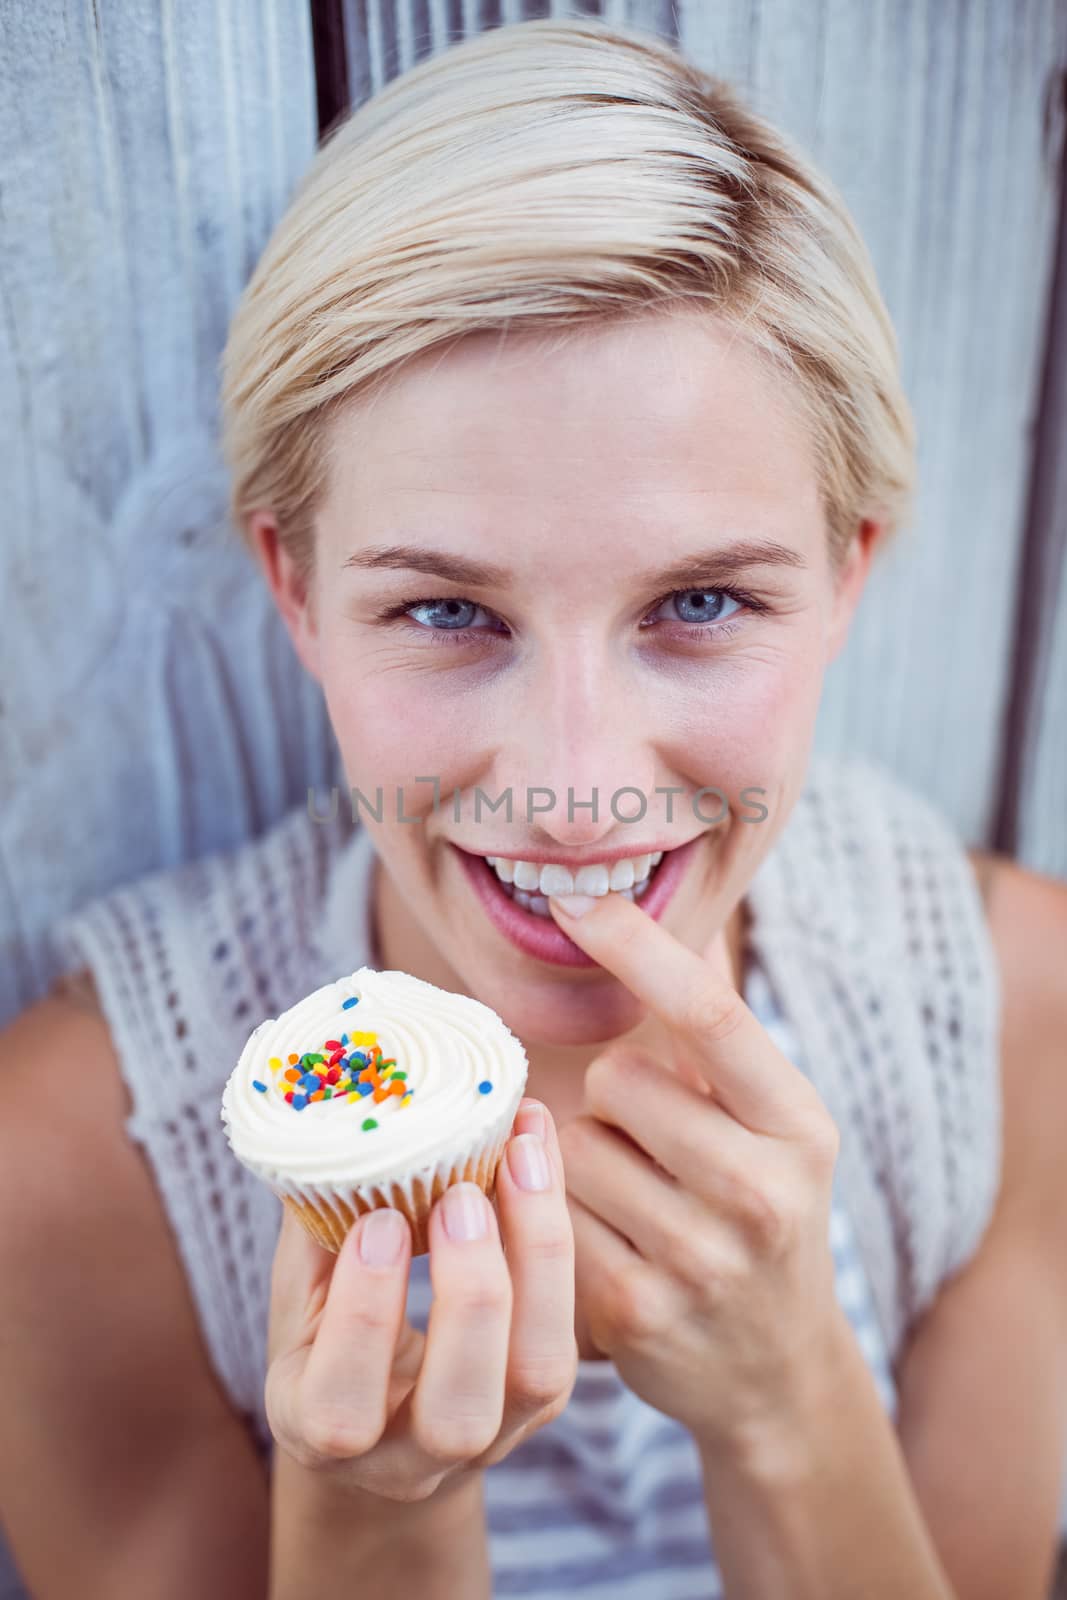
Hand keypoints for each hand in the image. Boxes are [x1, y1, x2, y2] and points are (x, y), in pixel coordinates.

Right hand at [265, 1099, 576, 1502]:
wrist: (380, 1422)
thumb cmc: (324, 1338)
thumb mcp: (298, 1297)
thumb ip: (313, 1233)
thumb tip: (335, 1123)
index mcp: (322, 1433)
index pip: (341, 1411)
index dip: (364, 1318)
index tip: (380, 1223)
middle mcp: (408, 1461)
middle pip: (457, 1416)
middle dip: (470, 1298)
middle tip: (463, 1194)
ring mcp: (487, 1438)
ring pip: (536, 1378)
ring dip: (536, 1260)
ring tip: (521, 1161)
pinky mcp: (541, 1402)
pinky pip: (565, 1331)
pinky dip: (555, 1240)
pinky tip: (538, 1160)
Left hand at [546, 890, 843, 1457]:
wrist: (773, 1367)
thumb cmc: (756, 1207)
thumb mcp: (770, 1120)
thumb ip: (718, 1024)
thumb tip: (678, 909)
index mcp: (800, 1124)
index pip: (711, 1013)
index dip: (638, 947)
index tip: (578, 899)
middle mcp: (763, 1191)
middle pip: (617, 1078)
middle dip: (611, 1092)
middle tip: (648, 1136)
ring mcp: (702, 1259)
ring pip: (570, 1147)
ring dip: (579, 1156)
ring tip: (632, 1193)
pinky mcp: (638, 1312)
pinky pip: (548, 1215)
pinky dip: (558, 1215)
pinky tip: (607, 1239)